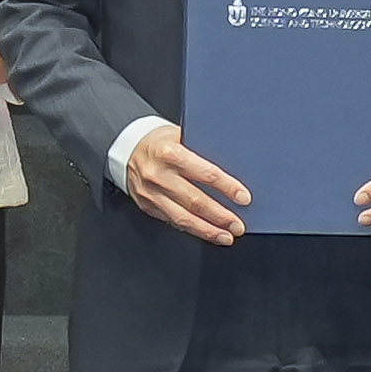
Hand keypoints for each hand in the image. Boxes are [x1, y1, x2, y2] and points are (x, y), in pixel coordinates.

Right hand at [122, 118, 251, 248]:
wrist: (127, 148)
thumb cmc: (159, 141)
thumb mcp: (180, 134)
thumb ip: (202, 149)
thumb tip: (234, 166)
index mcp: (170, 152)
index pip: (205, 173)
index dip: (227, 187)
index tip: (243, 198)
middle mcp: (158, 174)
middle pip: (196, 200)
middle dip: (221, 216)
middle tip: (238, 225)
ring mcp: (151, 193)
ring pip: (183, 218)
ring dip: (208, 230)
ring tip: (226, 236)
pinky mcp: (147, 206)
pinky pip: (172, 221)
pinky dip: (191, 229)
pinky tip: (205, 232)